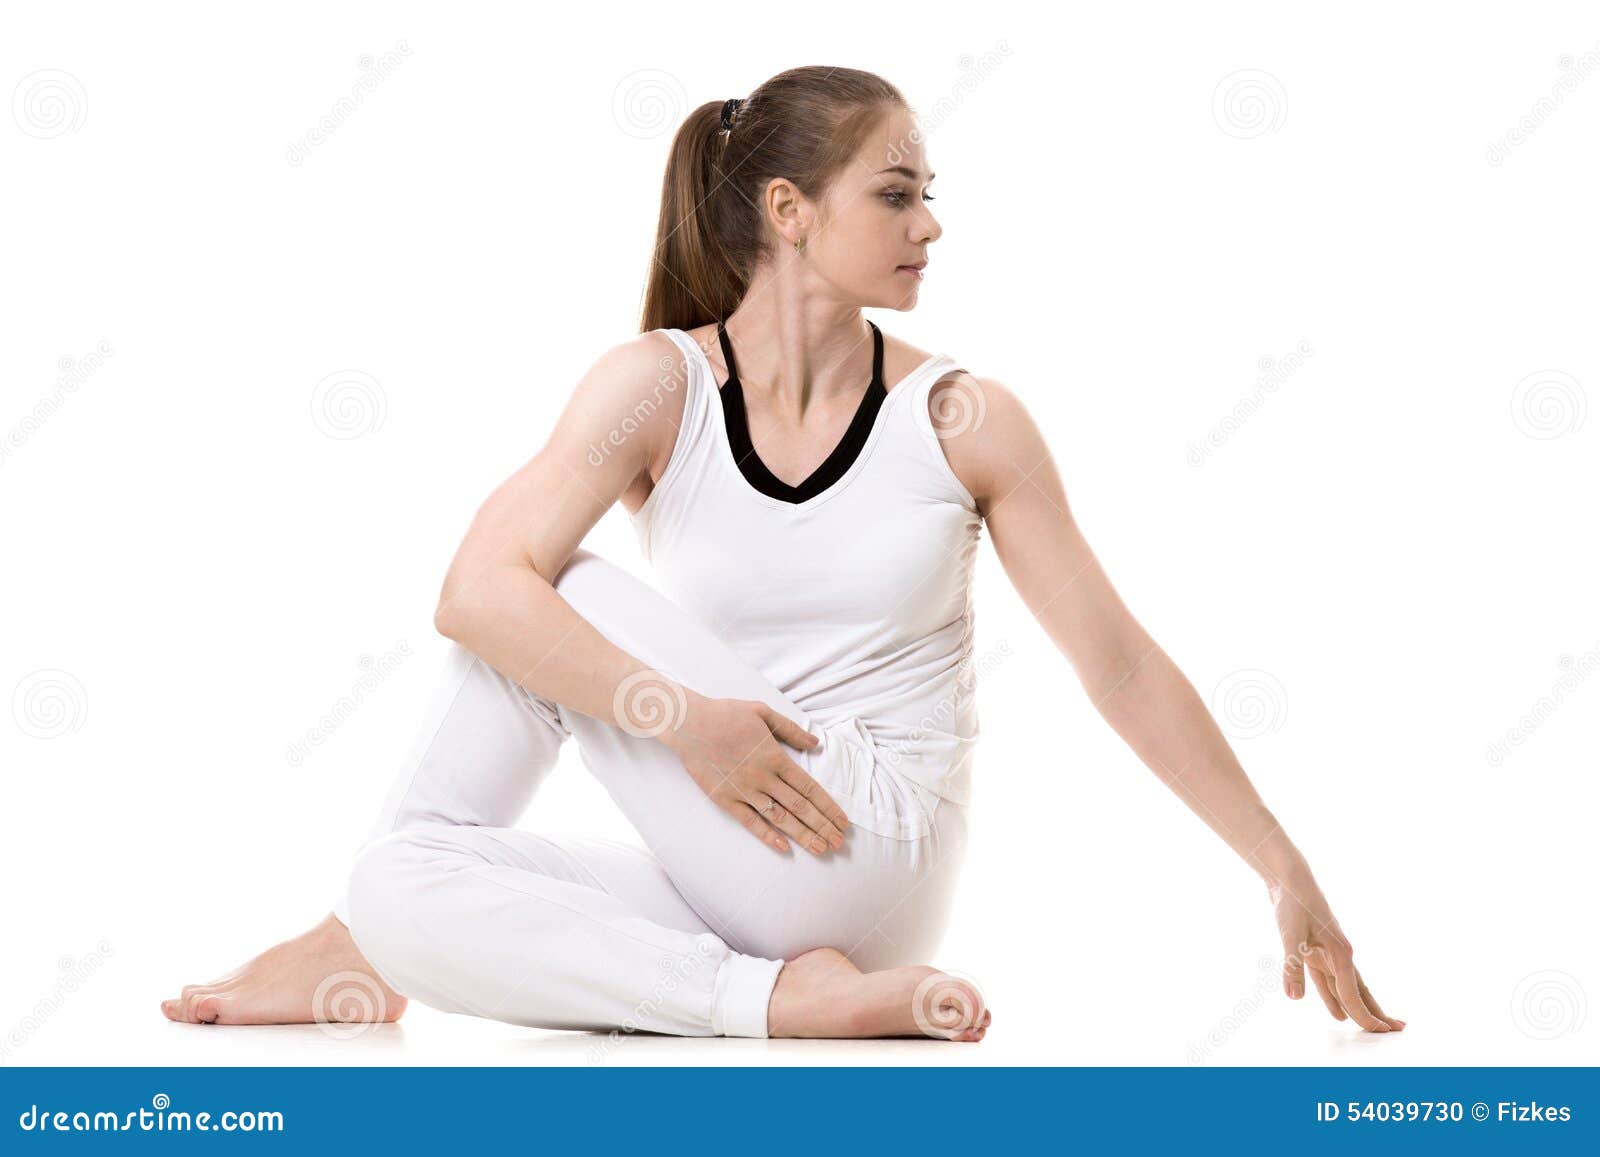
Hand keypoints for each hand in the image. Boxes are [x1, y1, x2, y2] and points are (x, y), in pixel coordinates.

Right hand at [654, 691, 849, 855]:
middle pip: (800, 807)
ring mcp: (744, 790)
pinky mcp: (725, 799)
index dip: (829, 807)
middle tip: (839, 843)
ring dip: (802, 835)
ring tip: (821, 849)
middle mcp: (763, 778)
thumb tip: (816, 744)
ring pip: (779, 818)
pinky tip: (784, 848)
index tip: (843, 821)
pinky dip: (767, 836)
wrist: (689, 724)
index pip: (809, 788)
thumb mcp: (763, 712)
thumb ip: (791, 730)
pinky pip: (750, 822)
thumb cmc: (726, 714)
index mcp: (775, 757)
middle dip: (822, 826)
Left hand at [1267, 857, 1404, 1032]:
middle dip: (1376, 1012)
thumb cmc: (1293, 904)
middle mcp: (1340, 955)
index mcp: (1341, 954)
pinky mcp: (1316, 951)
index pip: (1352, 993)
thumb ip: (1293, 966)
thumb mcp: (1290, 934)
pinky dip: (1333, 998)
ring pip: (1347, 988)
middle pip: (1361, 991)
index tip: (1376, 1032)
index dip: (1363, 1015)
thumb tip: (1294, 998)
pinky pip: (1328, 981)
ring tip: (1375, 1025)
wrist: (1290, 879)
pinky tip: (1336, 1013)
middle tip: (1396, 1031)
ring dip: (1359, 1007)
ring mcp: (1329, 953)